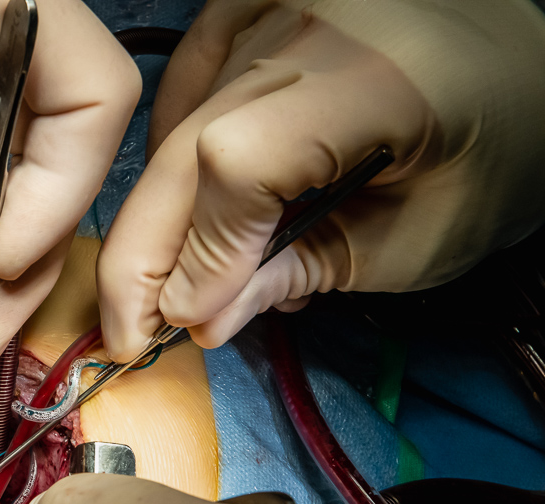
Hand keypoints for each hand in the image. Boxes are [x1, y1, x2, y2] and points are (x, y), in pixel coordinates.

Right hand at [98, 0, 544, 358]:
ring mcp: (268, 7)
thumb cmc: (492, 154)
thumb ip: (305, 272)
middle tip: (134, 334)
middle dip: (145, 257)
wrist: (518, 66)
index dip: (205, 251)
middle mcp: (308, 24)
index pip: (241, 162)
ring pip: (173, 129)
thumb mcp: (416, 240)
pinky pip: (179, 91)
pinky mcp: (245, 7)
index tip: (190, 323)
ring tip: (179, 278)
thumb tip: (200, 319)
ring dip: (162, 218)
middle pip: (184, 148)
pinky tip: (190, 205)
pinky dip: (171, 160)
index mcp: (376, 78)